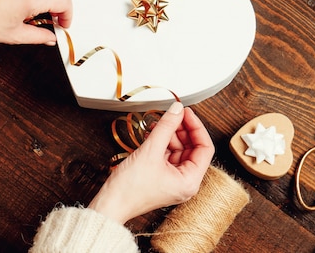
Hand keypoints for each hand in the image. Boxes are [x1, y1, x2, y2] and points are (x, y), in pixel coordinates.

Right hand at [88, 102, 214, 223]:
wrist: (109, 205)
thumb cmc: (129, 189)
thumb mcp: (150, 150)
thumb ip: (166, 126)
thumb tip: (177, 109)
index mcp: (190, 181)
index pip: (205, 148)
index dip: (196, 127)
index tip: (186, 113)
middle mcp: (185, 182)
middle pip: (192, 148)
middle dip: (181, 130)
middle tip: (172, 114)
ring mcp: (173, 180)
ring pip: (179, 150)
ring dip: (169, 135)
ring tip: (158, 124)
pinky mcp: (162, 178)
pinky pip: (167, 155)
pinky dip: (162, 143)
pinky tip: (153, 134)